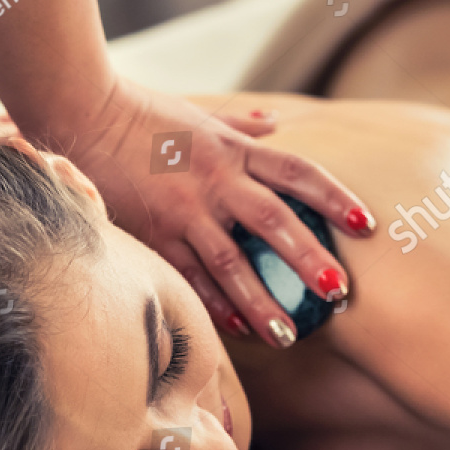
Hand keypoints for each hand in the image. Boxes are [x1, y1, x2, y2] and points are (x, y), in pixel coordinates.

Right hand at [44, 79, 375, 346]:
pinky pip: (190, 275)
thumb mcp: (200, 116)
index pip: (298, 172)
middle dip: (308, 259)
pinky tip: (237, 329)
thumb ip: (240, 125)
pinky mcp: (154, 232)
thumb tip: (273, 122)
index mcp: (234, 150)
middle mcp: (216, 180)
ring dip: (261, 301)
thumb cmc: (140, 113)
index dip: (335, 197)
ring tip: (288, 336)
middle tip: (339, 294)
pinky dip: (214, 304)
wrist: (82, 113)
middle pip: (274, 221)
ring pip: (232, 262)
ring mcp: (184, 209)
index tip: (366, 224)